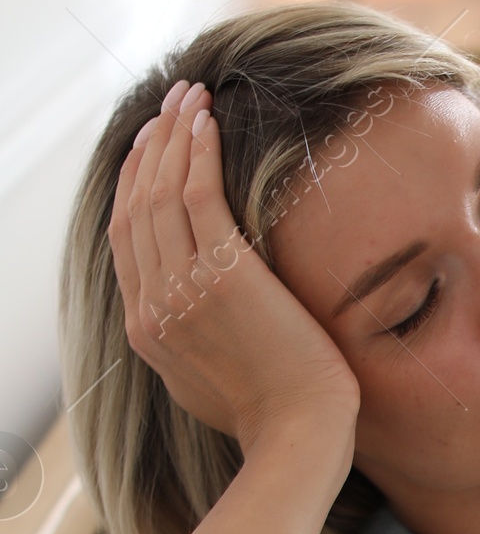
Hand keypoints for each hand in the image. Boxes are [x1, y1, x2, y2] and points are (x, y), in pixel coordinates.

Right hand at [108, 79, 360, 454]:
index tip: (148, 150)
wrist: (299, 436)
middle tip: (168, 106)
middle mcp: (152, 304)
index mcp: (145, 329)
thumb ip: (194, 339)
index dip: (133, 186)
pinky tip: (207, 123)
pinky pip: (198, 195)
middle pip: (137, 206)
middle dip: (151, 148)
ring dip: (174, 136)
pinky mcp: (223, 275)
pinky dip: (197, 153)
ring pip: (162, 192)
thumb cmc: (276, 416)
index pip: (125, 240)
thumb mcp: (212, 379)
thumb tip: (199, 311)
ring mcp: (182, 289)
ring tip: (190, 97)